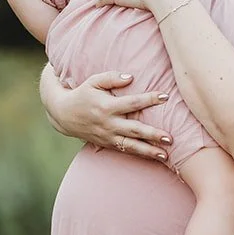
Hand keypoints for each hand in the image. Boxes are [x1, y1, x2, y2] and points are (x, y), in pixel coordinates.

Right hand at [39, 64, 171, 161]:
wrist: (63, 114)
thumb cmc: (82, 93)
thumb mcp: (93, 81)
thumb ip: (111, 78)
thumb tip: (131, 77)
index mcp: (106, 106)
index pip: (132, 103)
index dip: (149, 99)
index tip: (165, 96)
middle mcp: (108, 123)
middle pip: (134, 130)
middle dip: (152, 134)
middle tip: (170, 138)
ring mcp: (108, 136)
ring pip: (131, 146)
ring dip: (149, 151)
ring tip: (166, 155)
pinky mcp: (107, 144)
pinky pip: (126, 151)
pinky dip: (140, 154)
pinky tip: (155, 157)